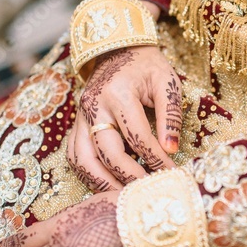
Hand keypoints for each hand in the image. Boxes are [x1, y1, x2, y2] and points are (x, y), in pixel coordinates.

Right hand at [67, 45, 182, 191]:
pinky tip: (106, 184)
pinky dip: (88, 173)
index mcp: (118, 94)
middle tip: (146, 192)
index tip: (171, 174)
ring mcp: (80, 116)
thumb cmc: (147, 67)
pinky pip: (74, 155)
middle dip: (128, 177)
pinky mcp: (75, 123)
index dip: (156, 159)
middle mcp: (94, 106)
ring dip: (101, 182)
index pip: (137, 136)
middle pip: (107, 152)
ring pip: (82, 158)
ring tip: (123, 197)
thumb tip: (171, 149)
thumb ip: (169, 115)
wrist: (118, 49)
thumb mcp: (166, 83)